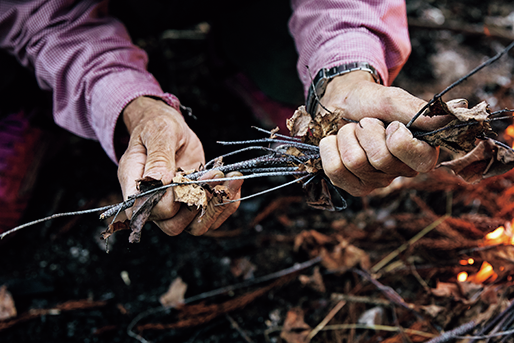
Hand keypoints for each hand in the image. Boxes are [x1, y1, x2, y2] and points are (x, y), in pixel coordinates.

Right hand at [117, 96, 242, 235]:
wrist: (168, 129)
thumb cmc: (157, 127)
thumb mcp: (159, 134)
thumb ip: (159, 157)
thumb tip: (158, 180)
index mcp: (136, 187)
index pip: (150, 210)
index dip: (171, 200)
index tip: (189, 176)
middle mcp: (153, 204)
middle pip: (173, 226)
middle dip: (200, 203)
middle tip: (216, 173)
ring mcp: (174, 208)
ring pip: (195, 227)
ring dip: (217, 206)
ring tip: (233, 177)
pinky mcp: (193, 204)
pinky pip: (210, 217)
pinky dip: (226, 203)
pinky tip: (234, 180)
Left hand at [318, 71, 450, 195]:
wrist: (340, 103)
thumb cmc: (370, 102)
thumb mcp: (394, 100)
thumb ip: (420, 110)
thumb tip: (455, 113)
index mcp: (422, 153)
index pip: (419, 160)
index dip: (398, 138)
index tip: (392, 124)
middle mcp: (402, 173)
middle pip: (380, 159)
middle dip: (366, 131)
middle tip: (366, 123)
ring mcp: (376, 183)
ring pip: (354, 163)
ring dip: (347, 137)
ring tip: (351, 131)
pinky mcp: (352, 187)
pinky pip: (335, 170)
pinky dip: (330, 148)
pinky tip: (336, 143)